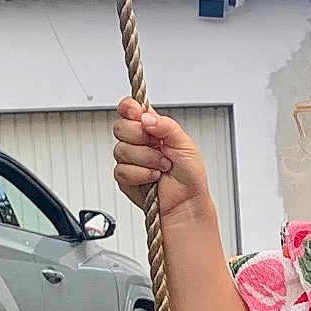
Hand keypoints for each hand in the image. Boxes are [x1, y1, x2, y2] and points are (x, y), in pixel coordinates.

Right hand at [112, 97, 209, 218]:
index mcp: (151, 128)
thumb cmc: (189, 175)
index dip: (129, 108)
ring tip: (162, 167)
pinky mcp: (124, 177)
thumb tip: (146, 117)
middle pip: (120, 127)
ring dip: (146, 159)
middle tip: (160, 149)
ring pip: (121, 150)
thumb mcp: (185, 144)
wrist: (188, 202)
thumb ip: (166, 126)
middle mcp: (138, 141)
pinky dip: (141, 174)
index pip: (129, 108)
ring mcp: (129, 159)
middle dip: (142, 139)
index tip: (138, 115)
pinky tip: (153, 177)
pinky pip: (122, 170)